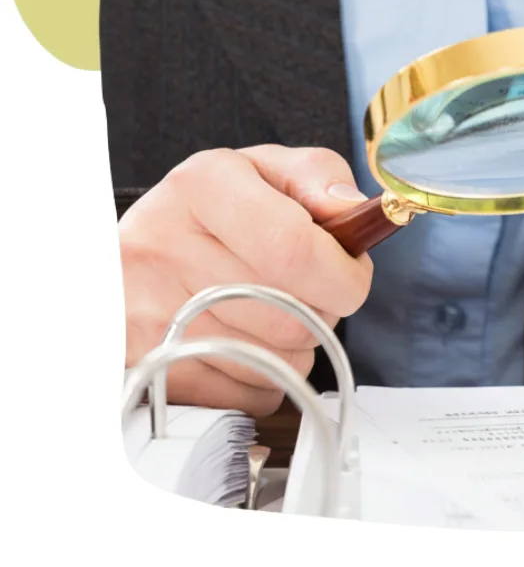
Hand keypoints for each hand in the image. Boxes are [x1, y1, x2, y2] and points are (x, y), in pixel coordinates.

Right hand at [120, 146, 373, 416]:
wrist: (130, 256)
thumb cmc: (215, 214)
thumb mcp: (266, 171)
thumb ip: (318, 176)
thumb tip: (350, 209)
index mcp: (202, 187)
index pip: (292, 248)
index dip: (342, 275)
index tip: (352, 278)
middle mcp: (163, 246)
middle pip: (289, 315)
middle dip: (323, 312)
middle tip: (310, 292)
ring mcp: (146, 313)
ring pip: (273, 361)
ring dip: (295, 347)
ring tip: (270, 311)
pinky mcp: (149, 366)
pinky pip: (247, 395)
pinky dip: (266, 377)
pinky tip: (244, 340)